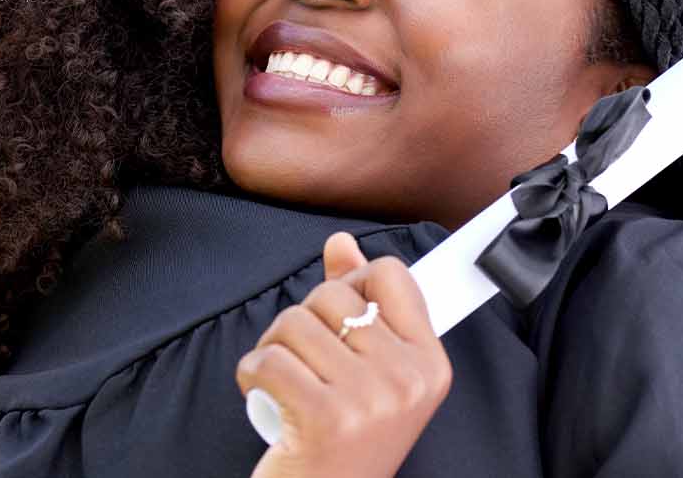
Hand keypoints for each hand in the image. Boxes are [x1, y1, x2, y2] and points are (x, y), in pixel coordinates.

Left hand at [235, 233, 452, 477]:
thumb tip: (340, 243)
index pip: (391, 275)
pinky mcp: (326, 418)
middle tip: (302, 361)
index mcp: (430, 364)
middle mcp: (407, 380)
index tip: (338, 320)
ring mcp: (369, 400)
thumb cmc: (344, 440)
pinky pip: (270, 359)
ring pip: (295, 323)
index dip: (352, 284)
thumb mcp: (368, 374)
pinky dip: (251, 370)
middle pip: (333, 296)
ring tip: (282, 378)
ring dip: (272, 346)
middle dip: (302, 321)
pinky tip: (261, 390)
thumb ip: (361, 303)